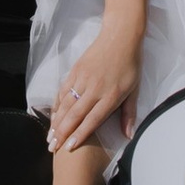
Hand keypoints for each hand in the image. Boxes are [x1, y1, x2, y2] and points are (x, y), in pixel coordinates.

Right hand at [45, 21, 143, 156]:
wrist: (120, 36)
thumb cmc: (130, 64)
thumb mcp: (134, 90)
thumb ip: (129, 114)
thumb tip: (128, 135)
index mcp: (111, 95)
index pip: (92, 120)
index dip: (79, 135)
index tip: (69, 148)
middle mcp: (94, 89)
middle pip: (74, 115)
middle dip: (62, 133)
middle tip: (52, 148)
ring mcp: (83, 79)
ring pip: (65, 104)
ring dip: (56, 122)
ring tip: (49, 136)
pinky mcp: (75, 71)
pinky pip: (62, 91)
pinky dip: (56, 105)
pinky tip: (53, 115)